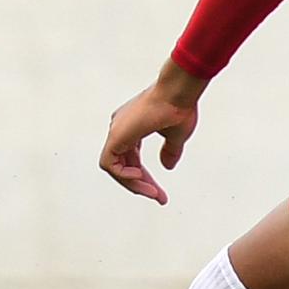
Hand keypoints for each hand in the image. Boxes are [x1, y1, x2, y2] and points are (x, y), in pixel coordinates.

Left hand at [98, 69, 203, 205]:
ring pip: (115, 167)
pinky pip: (109, 164)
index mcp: (132, 126)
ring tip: (152, 193)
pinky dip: (123, 175)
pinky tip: (139, 178)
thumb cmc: (178, 106)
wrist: (178, 91)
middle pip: (124, 165)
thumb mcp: (175, 136)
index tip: (158, 191)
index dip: (144, 177)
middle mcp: (121, 128)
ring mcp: (117, 131)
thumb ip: (169, 151)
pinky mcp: (116, 136)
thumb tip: (166, 167)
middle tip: (158, 197)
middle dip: (140, 184)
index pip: (132, 158)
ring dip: (133, 184)